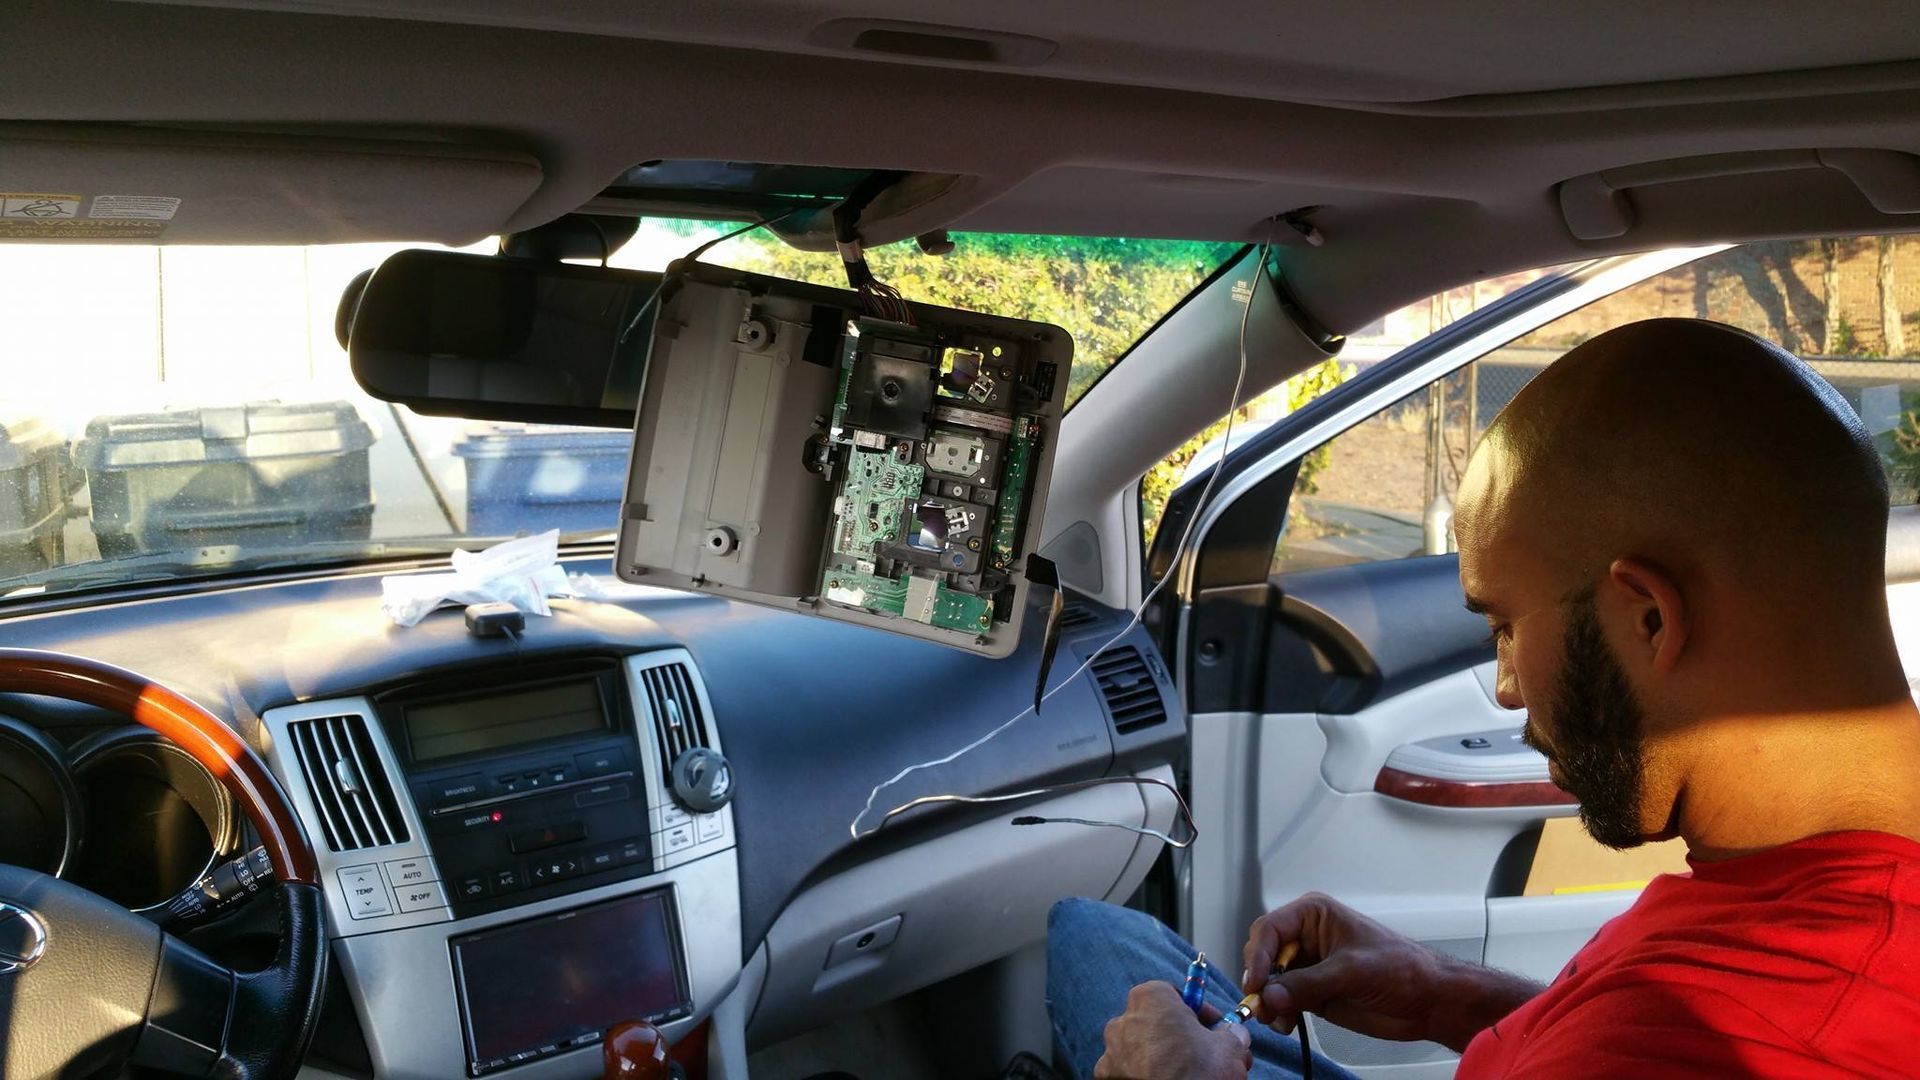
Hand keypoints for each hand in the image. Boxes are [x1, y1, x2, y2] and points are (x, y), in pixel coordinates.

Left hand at [1093, 981, 1250, 1079]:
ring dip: (1165, 1057)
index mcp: (1150, 999)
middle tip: (1208, 1056)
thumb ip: (1231, 1034)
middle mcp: (1124, 1020)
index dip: (1201, 1012)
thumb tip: (1234, 1034)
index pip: (1177, 994)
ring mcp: (1112, 1052)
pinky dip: (1147, 1075)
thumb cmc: (1195, 1072)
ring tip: (1191, 1074)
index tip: (1218, 1029)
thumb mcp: (1229, 1048)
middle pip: (1160, 1023)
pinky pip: (1132, 1071)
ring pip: (1145, 1049)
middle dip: (1185, 1037)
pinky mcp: (1108, 1078)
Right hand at [1241, 892, 1450, 1044]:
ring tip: (1276, 1020)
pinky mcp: (1312, 992)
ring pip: (1269, 981)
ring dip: (1267, 1001)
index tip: (1255, 984)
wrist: (1428, 1001)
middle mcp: (1304, 938)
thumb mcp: (1351, 970)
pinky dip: (1279, 1013)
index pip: (1270, 929)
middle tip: (1262, 1006)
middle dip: (1260, 980)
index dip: (1258, 956)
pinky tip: (1286, 1025)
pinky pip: (1283, 1000)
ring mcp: (1308, 966)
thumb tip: (1268, 997)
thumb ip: (1308, 983)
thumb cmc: (1399, 968)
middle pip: (1264, 955)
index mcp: (1313, 915)